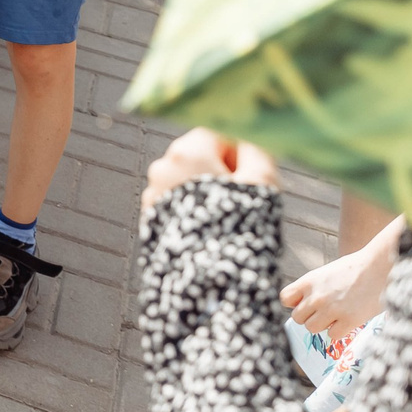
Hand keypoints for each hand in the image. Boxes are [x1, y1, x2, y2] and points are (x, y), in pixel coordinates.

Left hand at [141, 127, 279, 221]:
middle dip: (221, 172)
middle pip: (199, 155)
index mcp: (188, 151)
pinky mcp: (150, 216)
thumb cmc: (240, 225)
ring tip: (224, 220)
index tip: (249, 178)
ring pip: (186, 180)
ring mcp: (153, 191)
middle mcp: (163, 166)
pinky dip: (191, 209)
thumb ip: (257, 149)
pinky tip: (207, 230)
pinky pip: (175, 201)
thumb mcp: (261, 182)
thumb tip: (249, 137)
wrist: (210, 277)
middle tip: (241, 201)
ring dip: (205, 192)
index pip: (217, 134)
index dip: (238, 153)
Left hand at [282, 222, 401, 342]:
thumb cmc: (353, 269)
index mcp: (308, 281)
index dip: (294, 304)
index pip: (285, 299)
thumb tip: (303, 305)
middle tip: (323, 312)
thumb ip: (311, 288)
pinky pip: (333, 335)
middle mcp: (316, 296)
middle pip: (297, 318)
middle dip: (309, 317)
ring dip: (322, 325)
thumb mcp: (324, 273)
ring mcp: (332, 310)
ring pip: (312, 328)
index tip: (305, 304)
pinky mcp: (349, 320)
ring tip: (335, 317)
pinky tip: (347, 321)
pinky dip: (339, 331)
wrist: (378, 267)